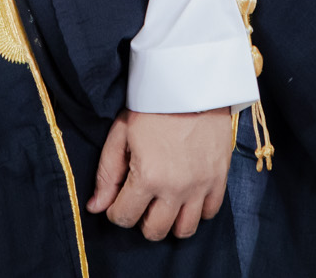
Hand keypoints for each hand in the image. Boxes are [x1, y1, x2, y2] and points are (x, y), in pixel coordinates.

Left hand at [86, 107, 232, 240]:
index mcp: (147, 177)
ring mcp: (200, 186)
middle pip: (154, 231)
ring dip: (170, 222)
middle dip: (141, 220)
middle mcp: (175, 188)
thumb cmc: (151, 107)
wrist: (190, 83)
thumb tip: (95, 208)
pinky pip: (209, 213)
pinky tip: (186, 197)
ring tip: (163, 204)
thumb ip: (107, 174)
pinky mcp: (219, 178)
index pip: (124, 217)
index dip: (115, 211)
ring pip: (185, 229)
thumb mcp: (121, 134)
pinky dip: (197, 211)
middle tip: (140, 201)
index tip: (117, 200)